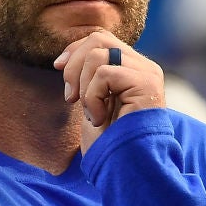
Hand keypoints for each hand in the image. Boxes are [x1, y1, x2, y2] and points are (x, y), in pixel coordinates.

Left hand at [54, 31, 164, 153]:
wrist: (126, 167)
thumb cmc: (110, 141)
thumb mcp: (93, 101)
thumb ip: (90, 76)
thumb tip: (65, 58)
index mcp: (133, 68)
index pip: (101, 39)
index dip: (75, 49)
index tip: (57, 68)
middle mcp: (145, 67)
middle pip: (99, 38)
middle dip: (74, 65)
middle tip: (70, 97)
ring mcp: (147, 74)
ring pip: (98, 55)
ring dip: (83, 86)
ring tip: (90, 112)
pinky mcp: (146, 83)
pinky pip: (105, 74)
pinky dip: (92, 98)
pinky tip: (98, 118)